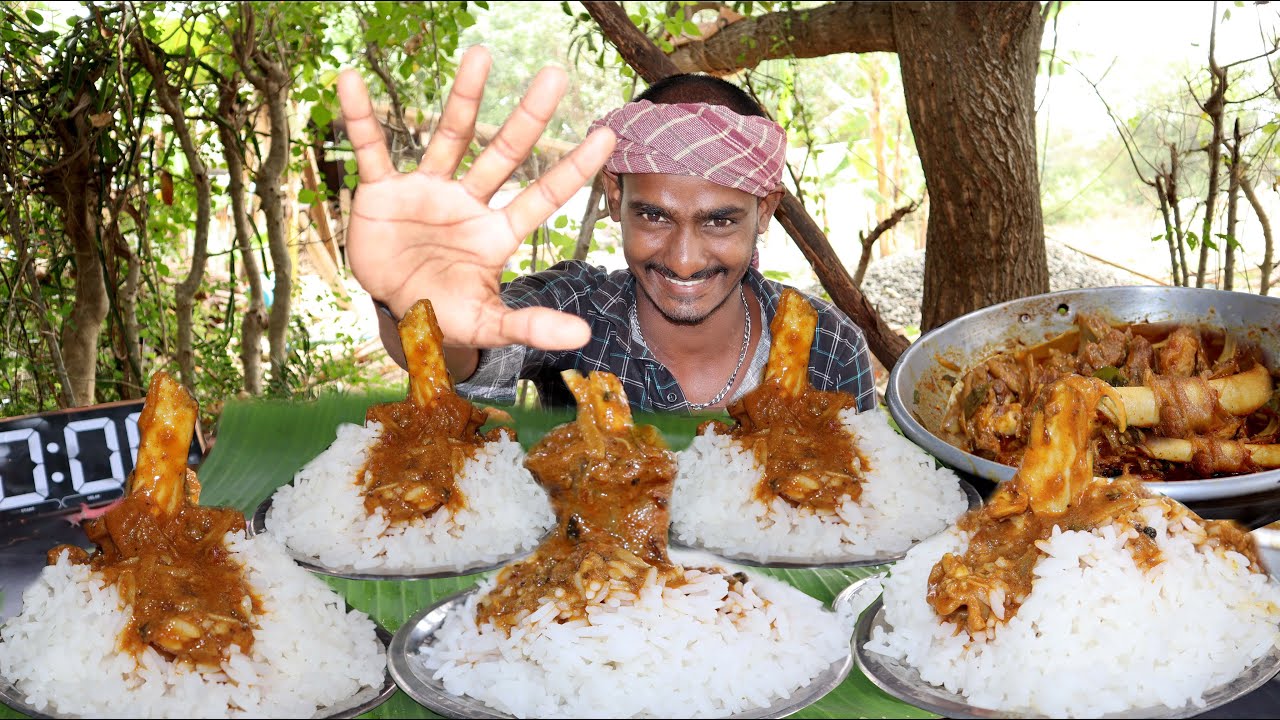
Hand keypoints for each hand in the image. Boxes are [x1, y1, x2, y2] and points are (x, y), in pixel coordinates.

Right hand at [337, 46, 614, 349]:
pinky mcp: (384, 192)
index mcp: (498, 232)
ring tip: (482, 54)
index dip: (573, 167)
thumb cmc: (446, 312)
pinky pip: (373, 149)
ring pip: (451, 137)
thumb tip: (583, 336)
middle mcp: (469, 202)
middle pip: (505, 153)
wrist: (395, 312)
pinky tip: (352, 81)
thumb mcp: (488, 323)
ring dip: (466, 98)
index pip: (544, 195)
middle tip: (555, 75)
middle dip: (530, 117)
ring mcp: (428, 191)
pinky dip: (361, 118)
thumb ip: (530, 326)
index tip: (608, 135)